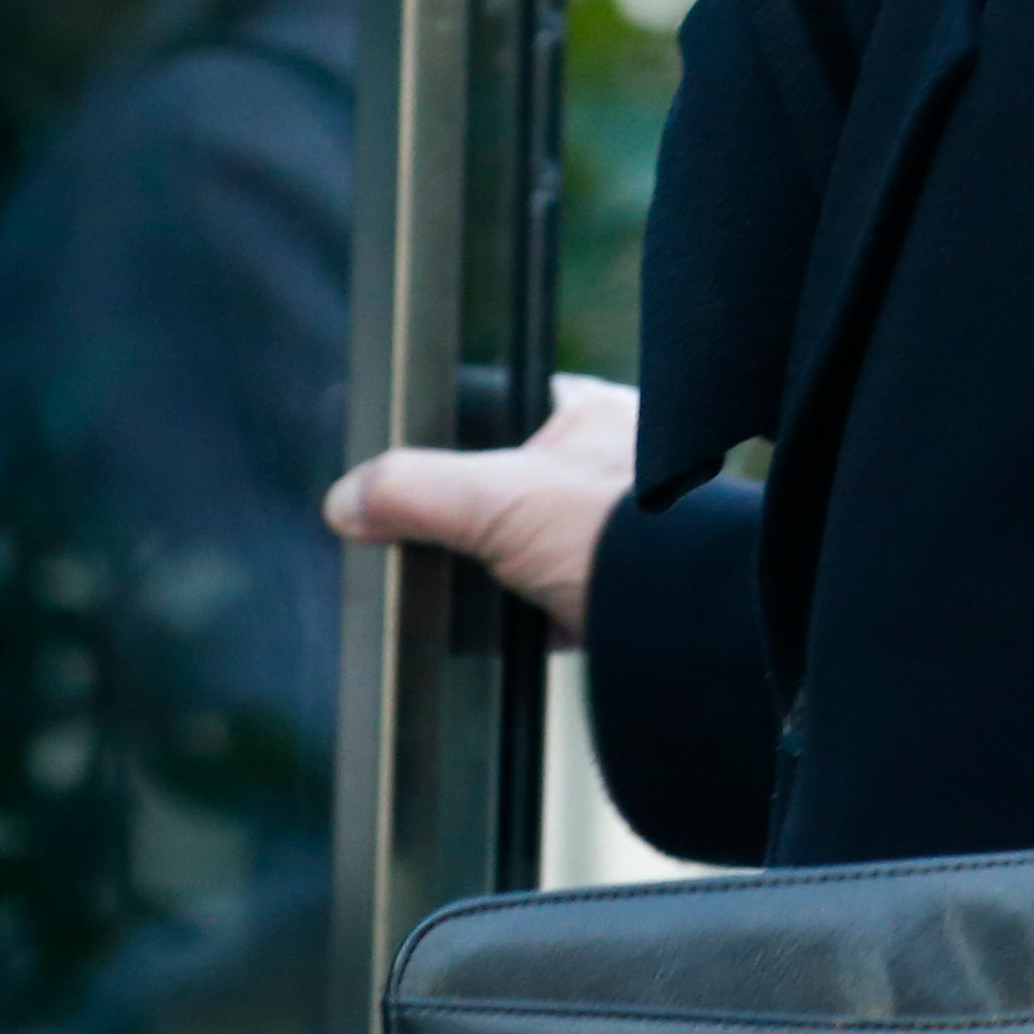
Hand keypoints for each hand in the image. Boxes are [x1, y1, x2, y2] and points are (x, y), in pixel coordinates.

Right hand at [323, 374, 638, 639]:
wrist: (687, 627)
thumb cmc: (616, 535)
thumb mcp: (493, 499)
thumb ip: (411, 489)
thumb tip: (347, 500)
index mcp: (597, 412)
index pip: (512, 405)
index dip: (465, 433)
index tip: (429, 461)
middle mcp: (621, 463)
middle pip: (519, 479)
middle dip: (484, 511)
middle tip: (446, 532)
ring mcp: (628, 531)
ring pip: (538, 540)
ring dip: (509, 565)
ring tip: (474, 579)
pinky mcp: (627, 592)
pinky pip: (559, 596)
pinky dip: (532, 612)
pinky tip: (509, 621)